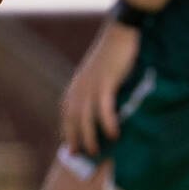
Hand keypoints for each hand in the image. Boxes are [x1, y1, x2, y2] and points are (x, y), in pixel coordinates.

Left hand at [60, 22, 140, 156]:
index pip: (67, 114)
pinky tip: (114, 134)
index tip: (71, 149)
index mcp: (76, 86)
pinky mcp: (105, 82)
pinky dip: (108, 123)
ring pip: (85, 117)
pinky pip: (104, 107)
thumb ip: (96, 92)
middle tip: (82, 156)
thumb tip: (101, 114)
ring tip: (97, 151)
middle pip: (73, 119)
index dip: (67, 132)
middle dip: (76, 139)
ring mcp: (91, 85)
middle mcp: (79, 87)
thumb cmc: (114, 55)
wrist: (121, 33)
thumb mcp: (99, 75)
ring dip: (90, 136)